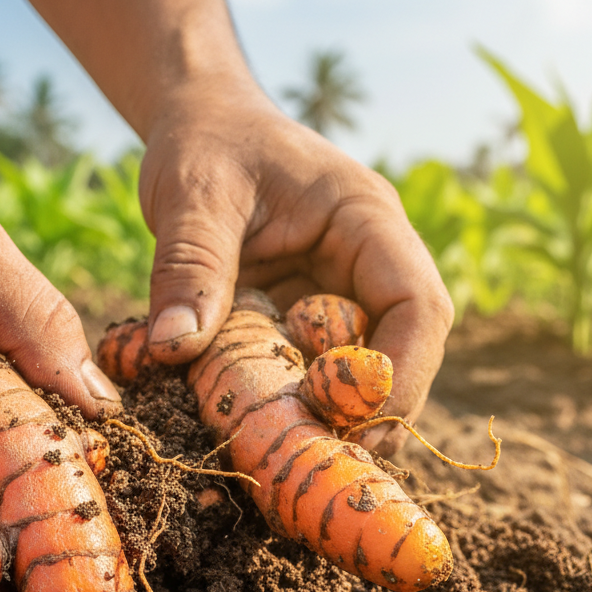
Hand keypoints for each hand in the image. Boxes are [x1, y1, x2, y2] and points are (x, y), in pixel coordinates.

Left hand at [138, 80, 453, 454]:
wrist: (199, 127)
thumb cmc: (205, 142)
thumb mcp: (192, 194)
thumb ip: (189, 265)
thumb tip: (173, 349)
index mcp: (365, 220)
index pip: (418, 304)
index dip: (399, 373)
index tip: (350, 421)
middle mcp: (365, 263)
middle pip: (399, 352)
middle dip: (367, 413)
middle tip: (316, 464)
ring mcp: (336, 292)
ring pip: (354, 371)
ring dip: (327, 419)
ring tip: (287, 464)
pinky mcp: (301, 316)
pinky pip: (306, 370)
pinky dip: (286, 404)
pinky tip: (255, 432)